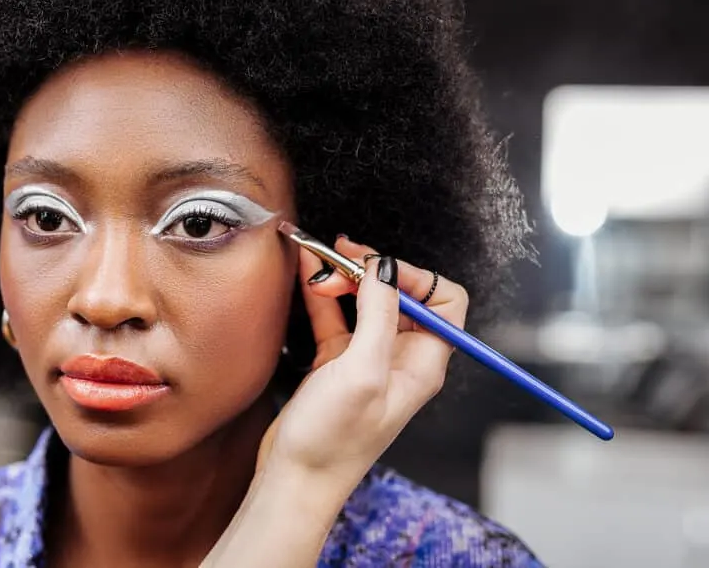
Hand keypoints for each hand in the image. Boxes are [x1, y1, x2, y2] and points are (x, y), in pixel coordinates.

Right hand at [257, 235, 466, 486]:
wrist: (295, 480)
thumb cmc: (333, 442)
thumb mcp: (363, 372)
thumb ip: (378, 315)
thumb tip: (385, 267)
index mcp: (423, 363)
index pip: (443, 301)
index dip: (414, 277)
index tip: (377, 268)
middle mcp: (401, 359)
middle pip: (400, 295)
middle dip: (372, 270)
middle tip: (340, 258)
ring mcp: (368, 360)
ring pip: (364, 302)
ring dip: (343, 278)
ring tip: (317, 262)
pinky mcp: (337, 364)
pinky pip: (336, 317)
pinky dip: (322, 294)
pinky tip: (307, 274)